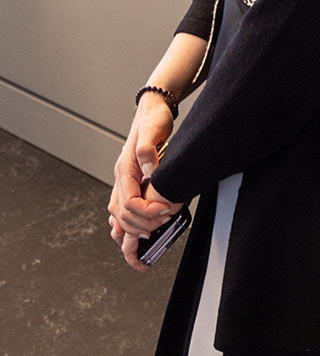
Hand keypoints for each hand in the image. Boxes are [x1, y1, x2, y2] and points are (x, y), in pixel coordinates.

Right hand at [108, 94, 180, 270]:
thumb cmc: (153, 118)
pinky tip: (138, 233)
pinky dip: (128, 225)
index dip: (146, 212)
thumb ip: (149, 149)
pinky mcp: (131, 183)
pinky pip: (123, 210)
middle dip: (141, 226)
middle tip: (163, 227)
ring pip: (118, 216)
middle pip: (122, 215)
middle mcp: (121, 177)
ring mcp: (124, 181)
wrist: (152, 110)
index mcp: (124, 168)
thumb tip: (150, 167)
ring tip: (146, 246)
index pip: (129, 202)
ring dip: (132, 232)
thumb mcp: (153, 129)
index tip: (165, 213)